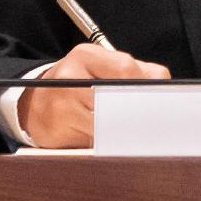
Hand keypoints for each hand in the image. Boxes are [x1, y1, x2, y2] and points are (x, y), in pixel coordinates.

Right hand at [16, 40, 166, 148]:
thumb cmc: (78, 84)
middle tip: (150, 125)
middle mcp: (70, 77)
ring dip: (122, 133)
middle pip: (118, 100)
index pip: (127, 71)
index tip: (158, 104)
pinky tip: (106, 141)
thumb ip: (138, 72)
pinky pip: (93, 143)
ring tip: (127, 133)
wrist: (36, 103)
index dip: (146, 89)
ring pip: (108, 125)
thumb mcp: (103, 67)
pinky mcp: (56, 130)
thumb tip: (165, 89)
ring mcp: (61, 105)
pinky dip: (105, 145)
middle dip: (137, 115)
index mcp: (86, 56)